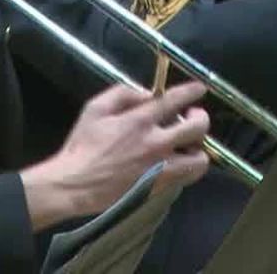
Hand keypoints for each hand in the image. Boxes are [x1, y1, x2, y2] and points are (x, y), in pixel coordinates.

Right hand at [21, 82, 210, 231]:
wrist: (76, 184)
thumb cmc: (83, 145)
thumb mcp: (95, 108)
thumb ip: (123, 93)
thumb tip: (147, 94)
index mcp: (139, 121)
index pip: (175, 100)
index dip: (192, 91)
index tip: (199, 89)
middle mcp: (156, 144)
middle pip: (198, 128)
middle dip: (201, 117)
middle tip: (192, 117)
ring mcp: (161, 168)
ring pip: (200, 158)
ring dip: (197, 147)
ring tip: (187, 144)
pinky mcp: (160, 187)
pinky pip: (188, 177)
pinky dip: (188, 166)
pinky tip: (177, 161)